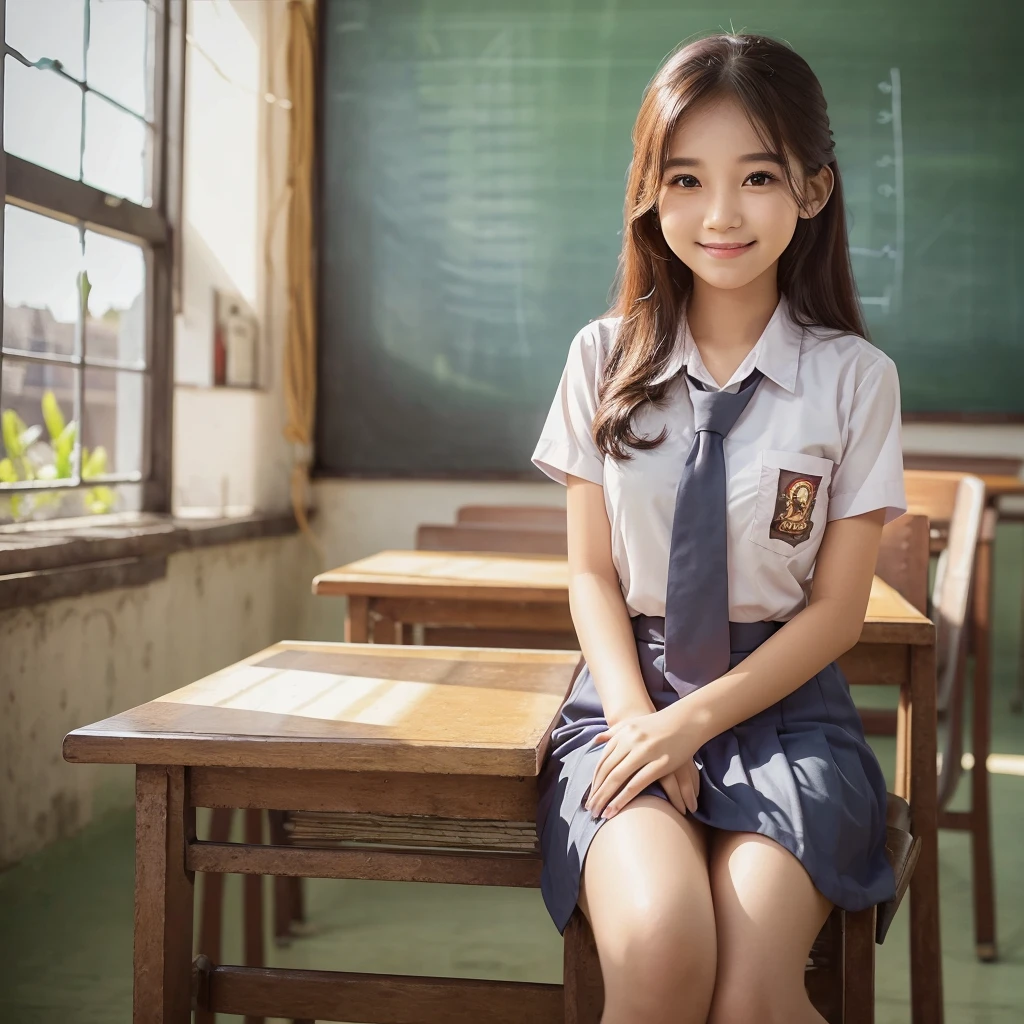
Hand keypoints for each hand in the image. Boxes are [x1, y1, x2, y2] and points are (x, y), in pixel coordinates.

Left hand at [585, 705, 699, 819]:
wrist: (687, 719)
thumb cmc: (659, 725)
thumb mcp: (634, 724)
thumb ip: (614, 732)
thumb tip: (595, 740)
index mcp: (622, 734)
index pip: (603, 761)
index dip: (594, 781)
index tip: (589, 796)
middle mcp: (630, 741)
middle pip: (607, 771)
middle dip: (597, 792)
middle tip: (589, 810)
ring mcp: (645, 751)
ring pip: (618, 778)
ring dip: (606, 798)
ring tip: (599, 815)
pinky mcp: (661, 763)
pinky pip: (637, 783)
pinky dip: (624, 798)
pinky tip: (617, 809)